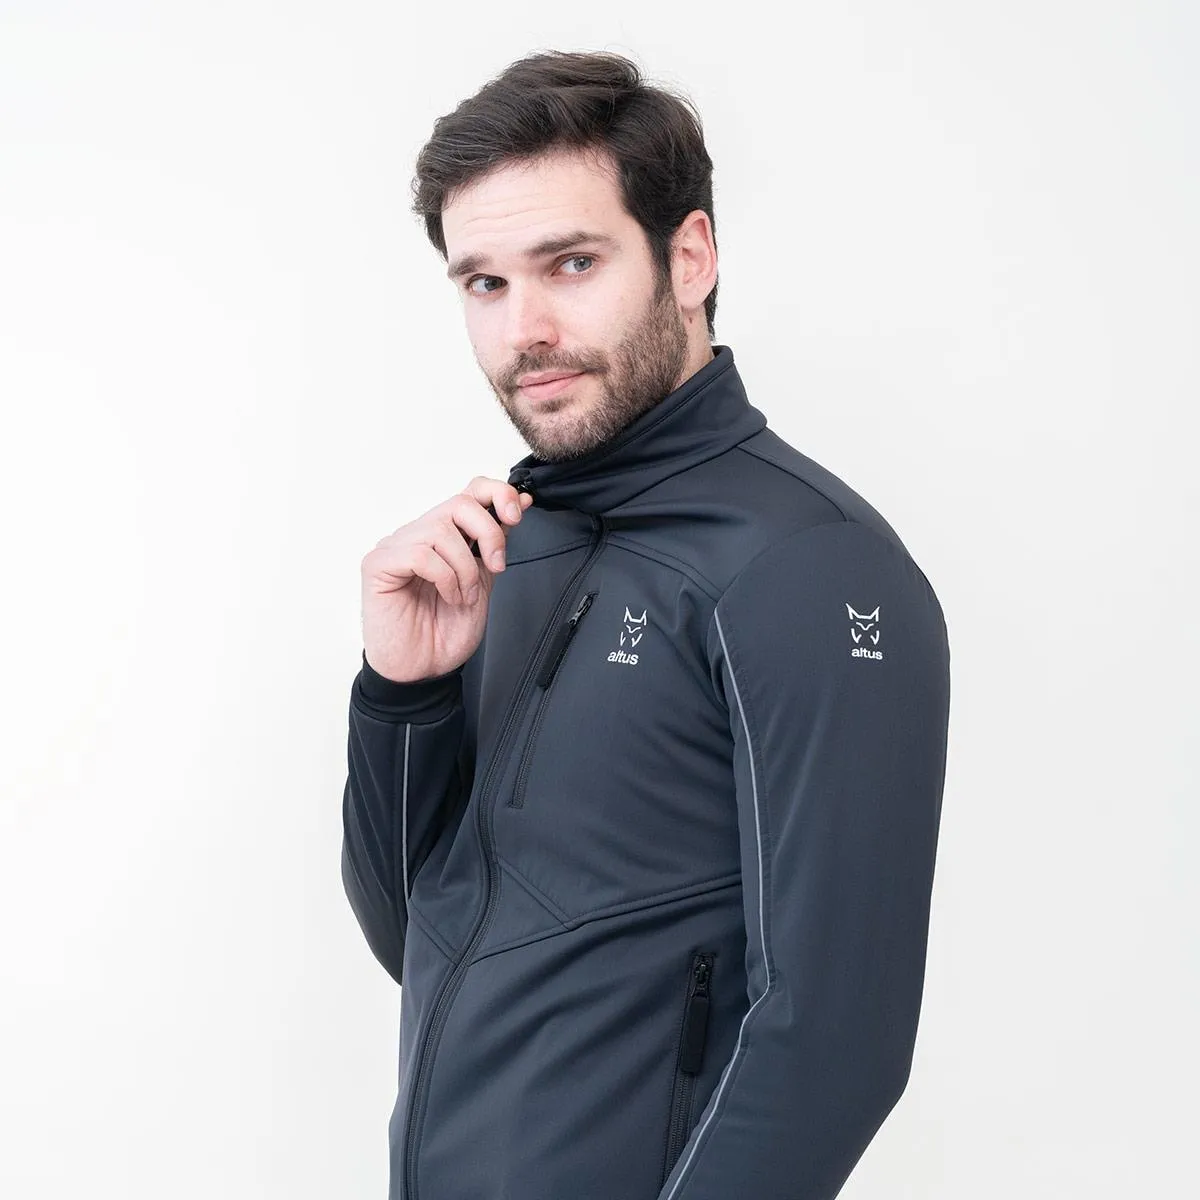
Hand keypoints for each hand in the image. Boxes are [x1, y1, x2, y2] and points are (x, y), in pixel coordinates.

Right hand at [360, 476, 533, 682]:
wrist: (423, 670)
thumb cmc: (445, 631)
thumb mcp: (483, 581)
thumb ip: (495, 543)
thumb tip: (519, 502)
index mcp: (445, 535)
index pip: (470, 491)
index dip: (497, 494)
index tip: (516, 516)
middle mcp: (419, 534)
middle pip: (460, 504)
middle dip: (490, 534)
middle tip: (495, 567)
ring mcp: (395, 546)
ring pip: (442, 531)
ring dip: (464, 569)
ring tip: (463, 596)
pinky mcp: (378, 564)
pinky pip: (420, 554)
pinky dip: (444, 578)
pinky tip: (447, 597)